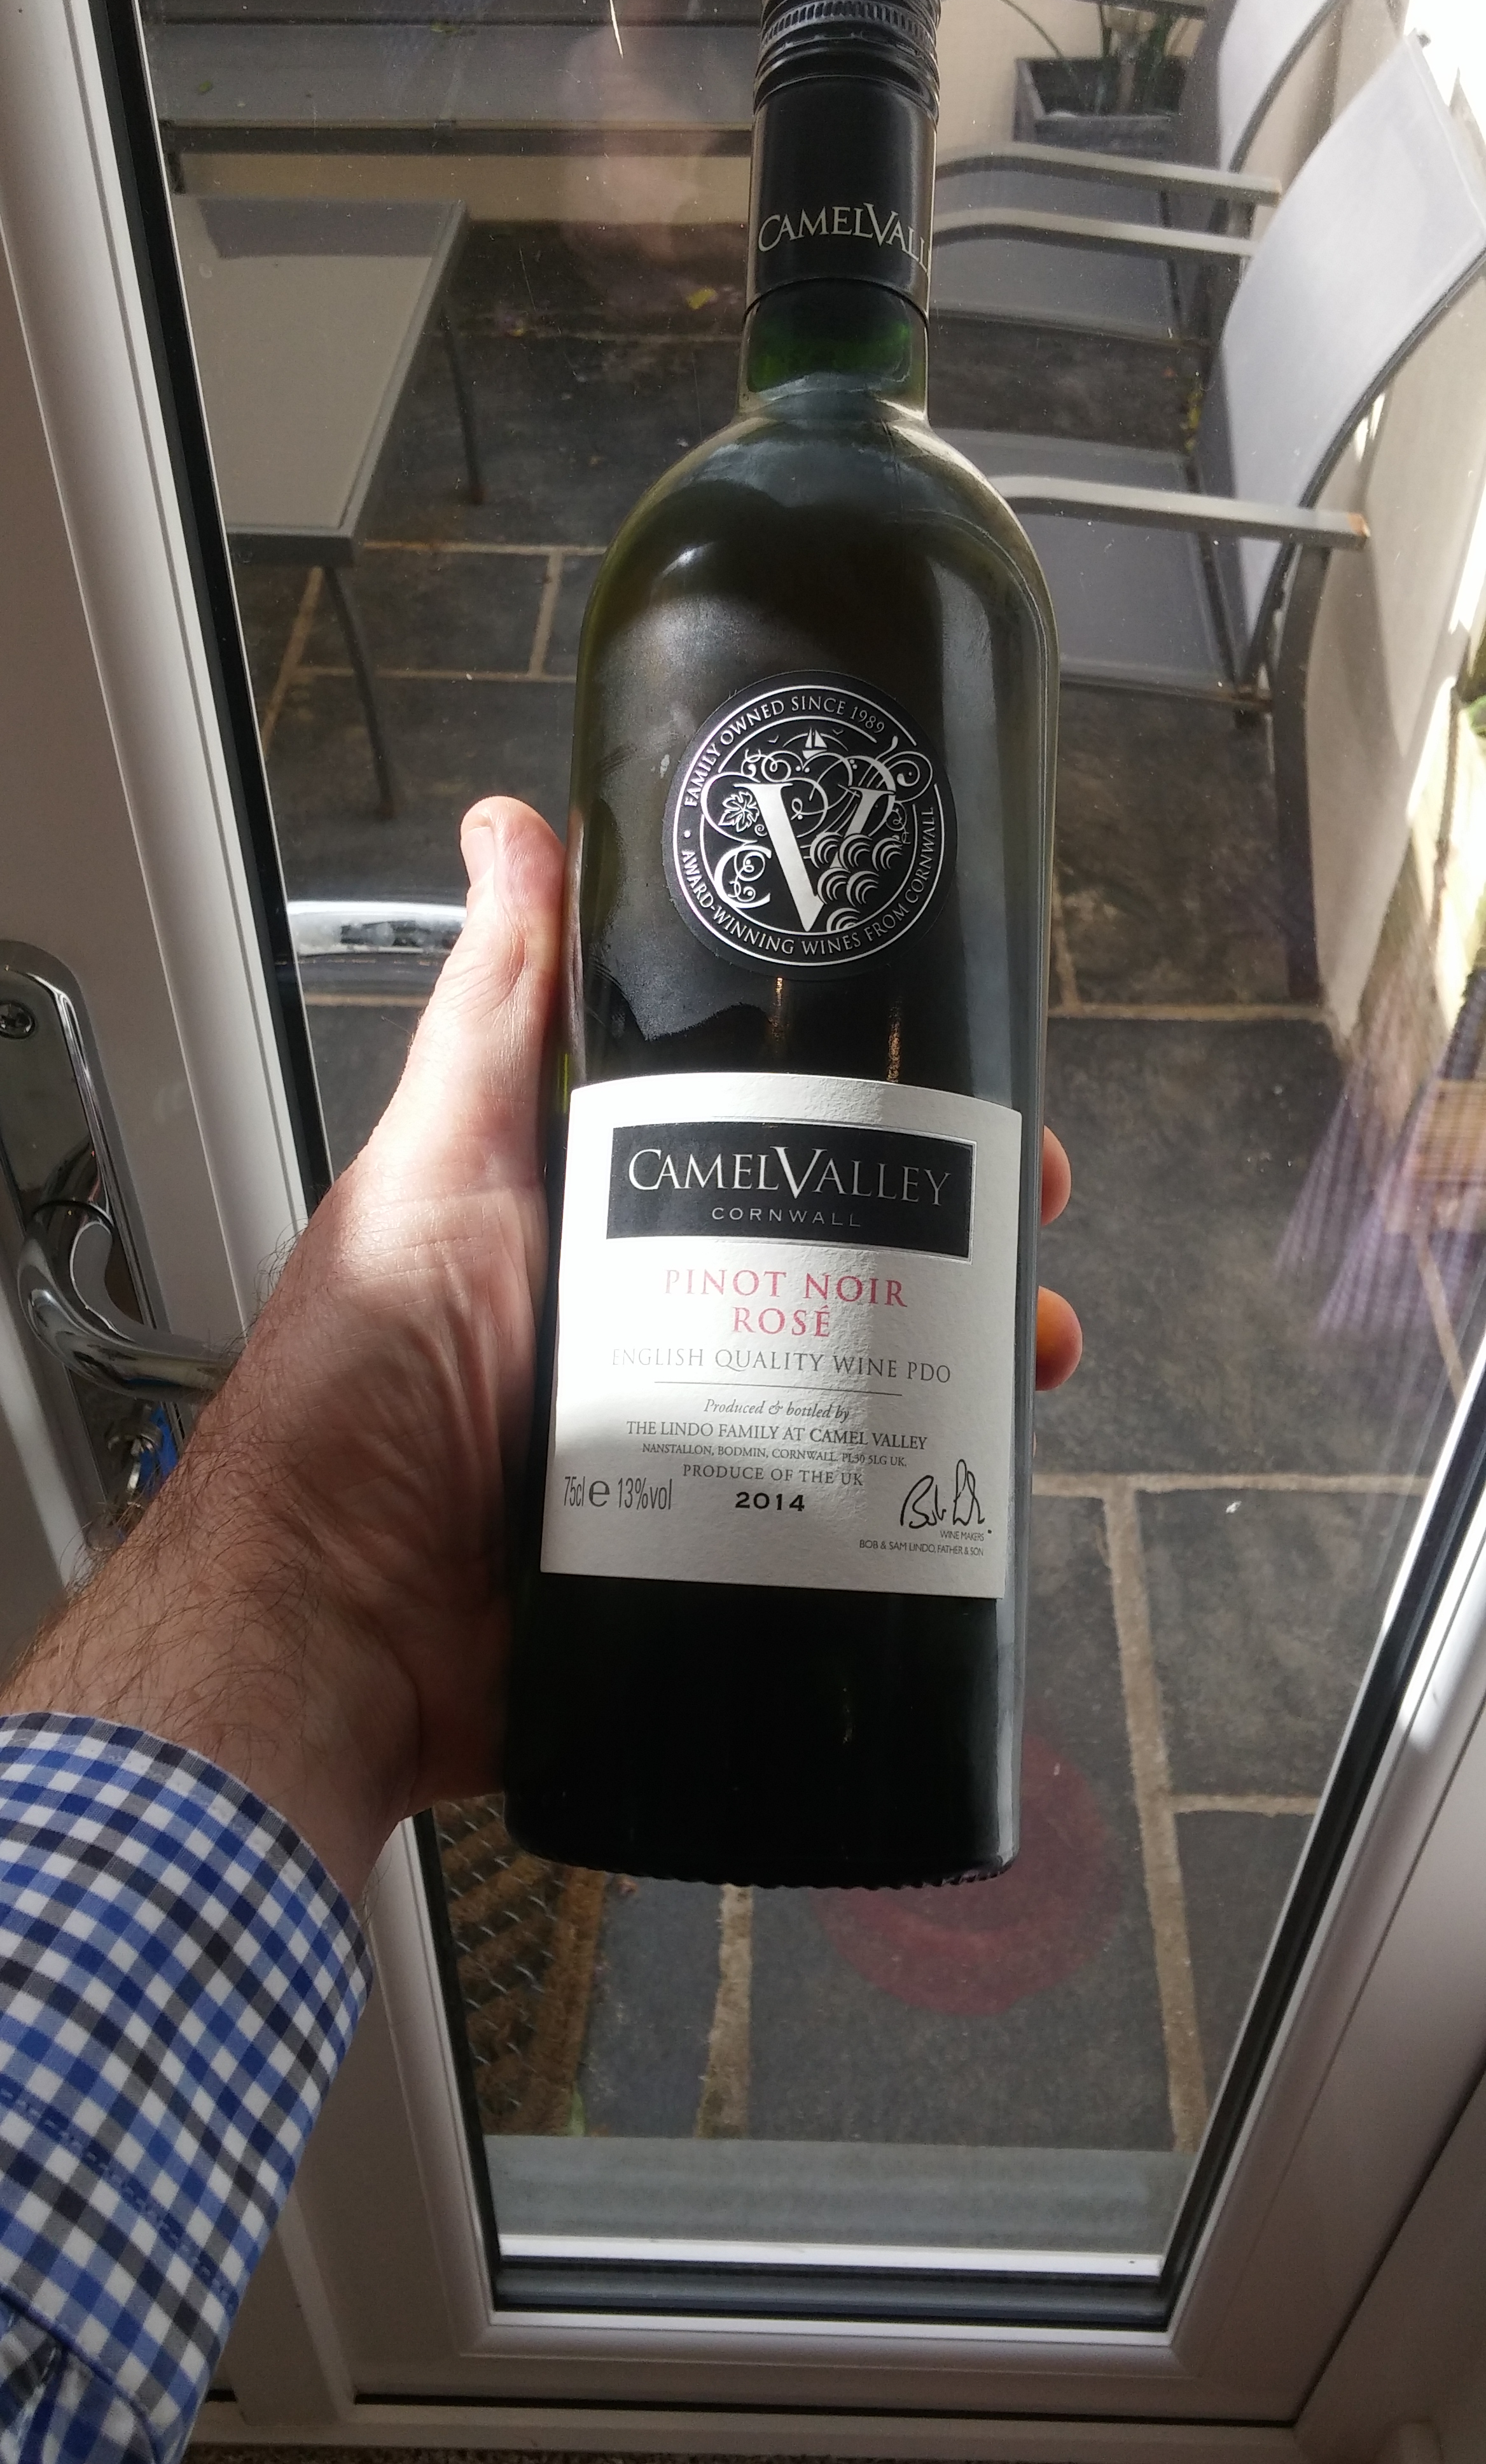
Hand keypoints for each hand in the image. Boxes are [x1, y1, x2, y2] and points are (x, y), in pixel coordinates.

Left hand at [2, 796, 1081, 1896]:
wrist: (333, 1630)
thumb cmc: (360, 1395)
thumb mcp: (441, 1169)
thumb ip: (494, 1012)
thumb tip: (514, 833)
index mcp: (600, 1221)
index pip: (766, 1137)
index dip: (876, 1109)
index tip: (964, 1092)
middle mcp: (653, 1322)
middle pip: (837, 1257)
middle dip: (952, 1239)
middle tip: (1023, 1235)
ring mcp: (686, 1441)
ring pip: (857, 1384)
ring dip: (961, 1364)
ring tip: (1026, 1355)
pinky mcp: (704, 1550)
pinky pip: (833, 1514)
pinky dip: (911, 1499)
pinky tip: (971, 1489)